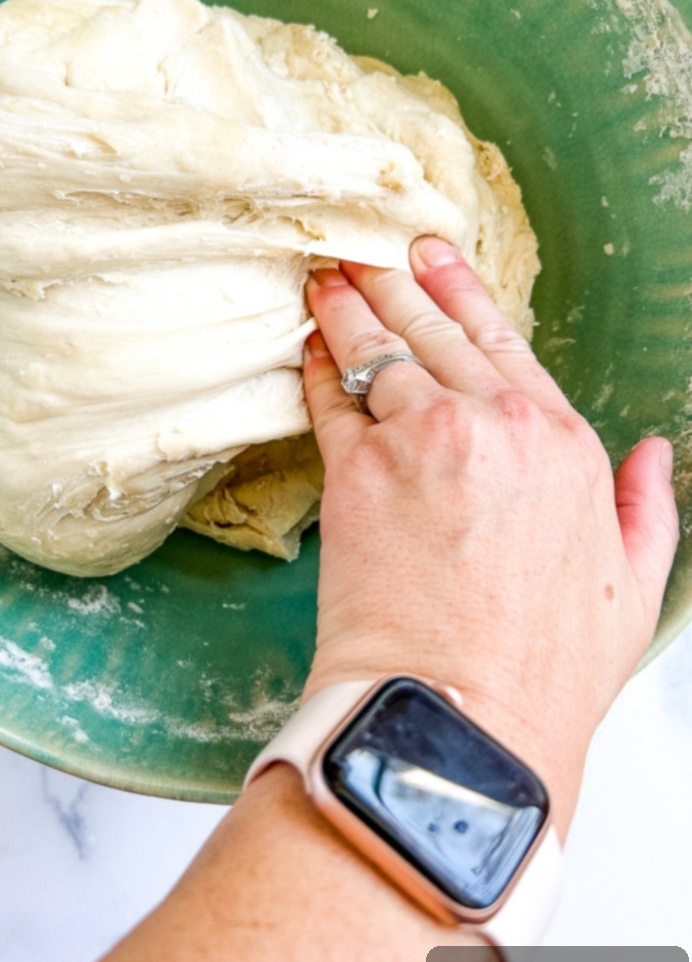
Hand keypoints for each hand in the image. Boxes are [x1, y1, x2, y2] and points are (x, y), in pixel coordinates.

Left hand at [302, 236, 677, 830]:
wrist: (460, 715)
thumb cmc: (542, 666)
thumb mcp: (632, 586)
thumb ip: (647, 507)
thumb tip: (655, 452)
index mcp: (561, 441)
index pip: (501, 340)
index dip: (460, 290)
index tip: (433, 255)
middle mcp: (493, 422)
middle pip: (431, 329)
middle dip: (392, 279)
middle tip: (363, 246)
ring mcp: (421, 438)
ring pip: (376, 349)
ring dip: (346, 306)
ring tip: (322, 277)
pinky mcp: (357, 469)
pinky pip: (330, 397)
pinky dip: (316, 364)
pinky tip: (306, 343)